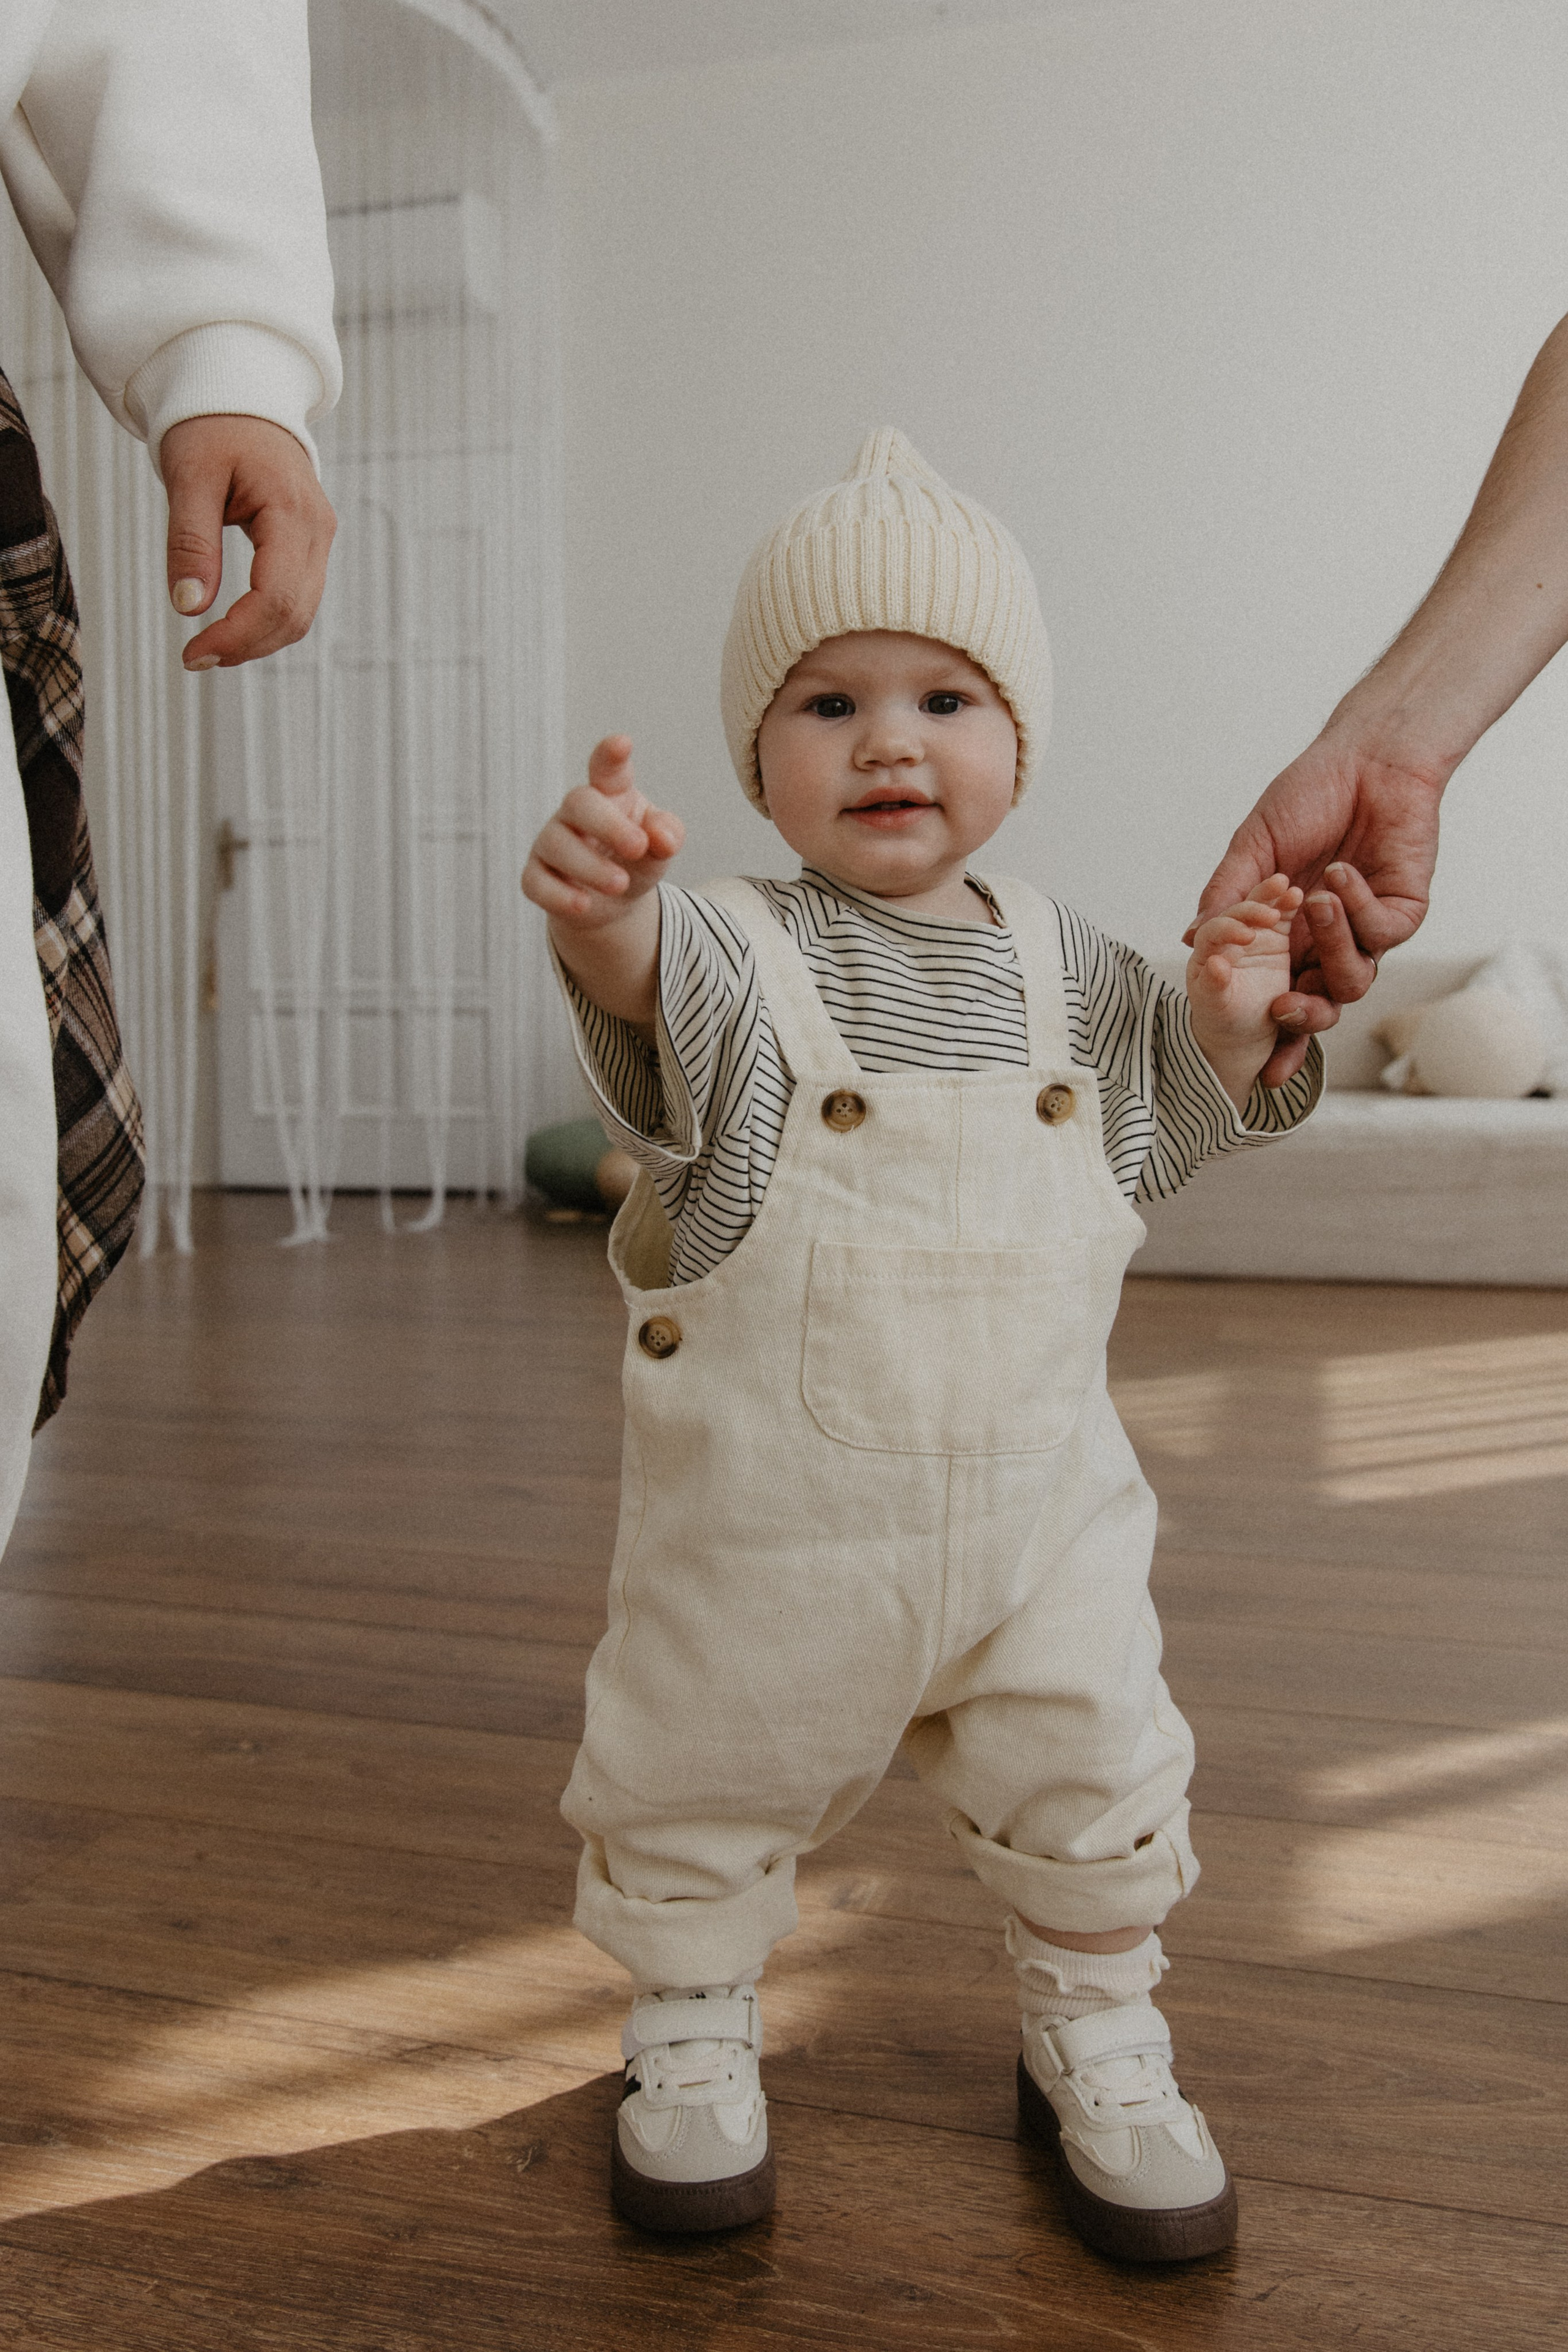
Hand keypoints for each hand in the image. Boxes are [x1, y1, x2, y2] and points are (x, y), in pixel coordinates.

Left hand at [161, 415, 336, 667]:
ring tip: (210, 648)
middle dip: (247, 646)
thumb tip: (190, 607)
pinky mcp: (309, 546)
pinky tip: (231, 627)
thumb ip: (191, 542)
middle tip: (195, 658)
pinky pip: (296, 599)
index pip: (276, 596)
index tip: (194, 652)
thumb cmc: (212, 427)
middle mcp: (317, 531)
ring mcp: (319, 540)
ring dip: (258, 641)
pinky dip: (266, 622)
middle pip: (294, 615)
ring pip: (300, 615)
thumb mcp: (190, 477)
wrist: (241, 396)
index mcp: (292, 512)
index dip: (238, 635)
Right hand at [523, 736, 684, 928]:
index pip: (607, 768)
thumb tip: (663, 837)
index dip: (611, 755)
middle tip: (637, 847)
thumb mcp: (660, 847)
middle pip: (579, 803)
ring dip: (591, 866)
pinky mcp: (536, 876)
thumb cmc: (636, 859)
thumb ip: (667, 835)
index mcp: (609, 794)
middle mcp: (575, 813)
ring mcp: (550, 842)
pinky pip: (537, 882)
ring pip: (557, 845)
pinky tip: (584, 905)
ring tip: (621, 884)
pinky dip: (560, 895)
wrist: (613, 902)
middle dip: (609, 825)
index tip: (622, 743)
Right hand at [1186, 737, 1443, 1083]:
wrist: (1368, 757)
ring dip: (1332, 946)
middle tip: (1283, 1010)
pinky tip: (1344, 872)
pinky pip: (1383, 936)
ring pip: (1354, 980)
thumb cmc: (1308, 794)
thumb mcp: (1252, 847)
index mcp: (1288, 936)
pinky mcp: (1403, 911)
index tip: (1259, 1072)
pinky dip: (1359, 908)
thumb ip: (1226, 895)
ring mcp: (1368, 930)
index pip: (1280, 997)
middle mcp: (1329, 941)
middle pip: (1322, 1007)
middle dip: (1305, 1021)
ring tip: (1315, 899)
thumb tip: (1193, 939)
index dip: (1273, 1038)